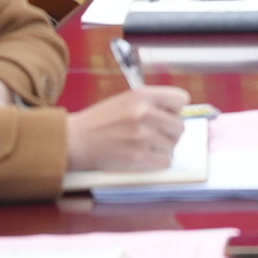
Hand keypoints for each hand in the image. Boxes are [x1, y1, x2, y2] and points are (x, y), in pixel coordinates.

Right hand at [66, 85, 191, 174]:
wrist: (76, 140)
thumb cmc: (99, 121)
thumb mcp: (126, 100)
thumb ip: (151, 103)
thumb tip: (177, 114)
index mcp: (143, 95)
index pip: (181, 99)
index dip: (175, 110)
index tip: (167, 116)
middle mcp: (146, 113)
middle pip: (180, 127)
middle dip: (170, 133)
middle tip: (154, 135)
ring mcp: (143, 136)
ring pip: (172, 146)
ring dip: (162, 149)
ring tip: (144, 146)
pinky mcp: (139, 156)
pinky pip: (165, 162)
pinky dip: (157, 162)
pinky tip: (144, 157)